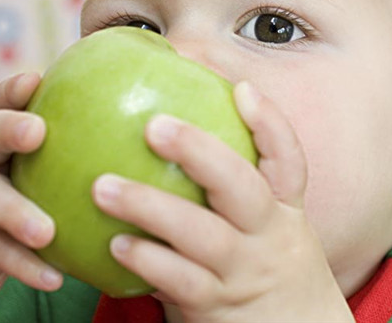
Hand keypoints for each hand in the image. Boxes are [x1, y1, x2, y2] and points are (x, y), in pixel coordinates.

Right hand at [0, 72, 62, 305]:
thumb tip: (146, 103)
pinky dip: (24, 265)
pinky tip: (55, 278)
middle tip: (36, 131)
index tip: (35, 79)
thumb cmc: (22, 193)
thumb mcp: (40, 164)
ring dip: (15, 212)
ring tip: (45, 231)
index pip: (0, 102)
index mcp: (0, 137)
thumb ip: (77, 137)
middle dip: (7, 129)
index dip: (12, 89)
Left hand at [92, 82, 353, 321]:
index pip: (288, 161)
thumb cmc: (261, 274)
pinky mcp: (218, 306)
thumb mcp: (262, 234)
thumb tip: (167, 136)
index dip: (269, 123)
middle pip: (242, 187)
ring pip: (204, 235)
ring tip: (103, 187)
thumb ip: (227, 195)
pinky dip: (148, 260)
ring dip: (152, 207)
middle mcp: (271, 237)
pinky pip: (181, 281)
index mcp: (284, 212)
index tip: (242, 90)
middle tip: (153, 126)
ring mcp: (245, 272)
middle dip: (199, 152)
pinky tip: (115, 245)